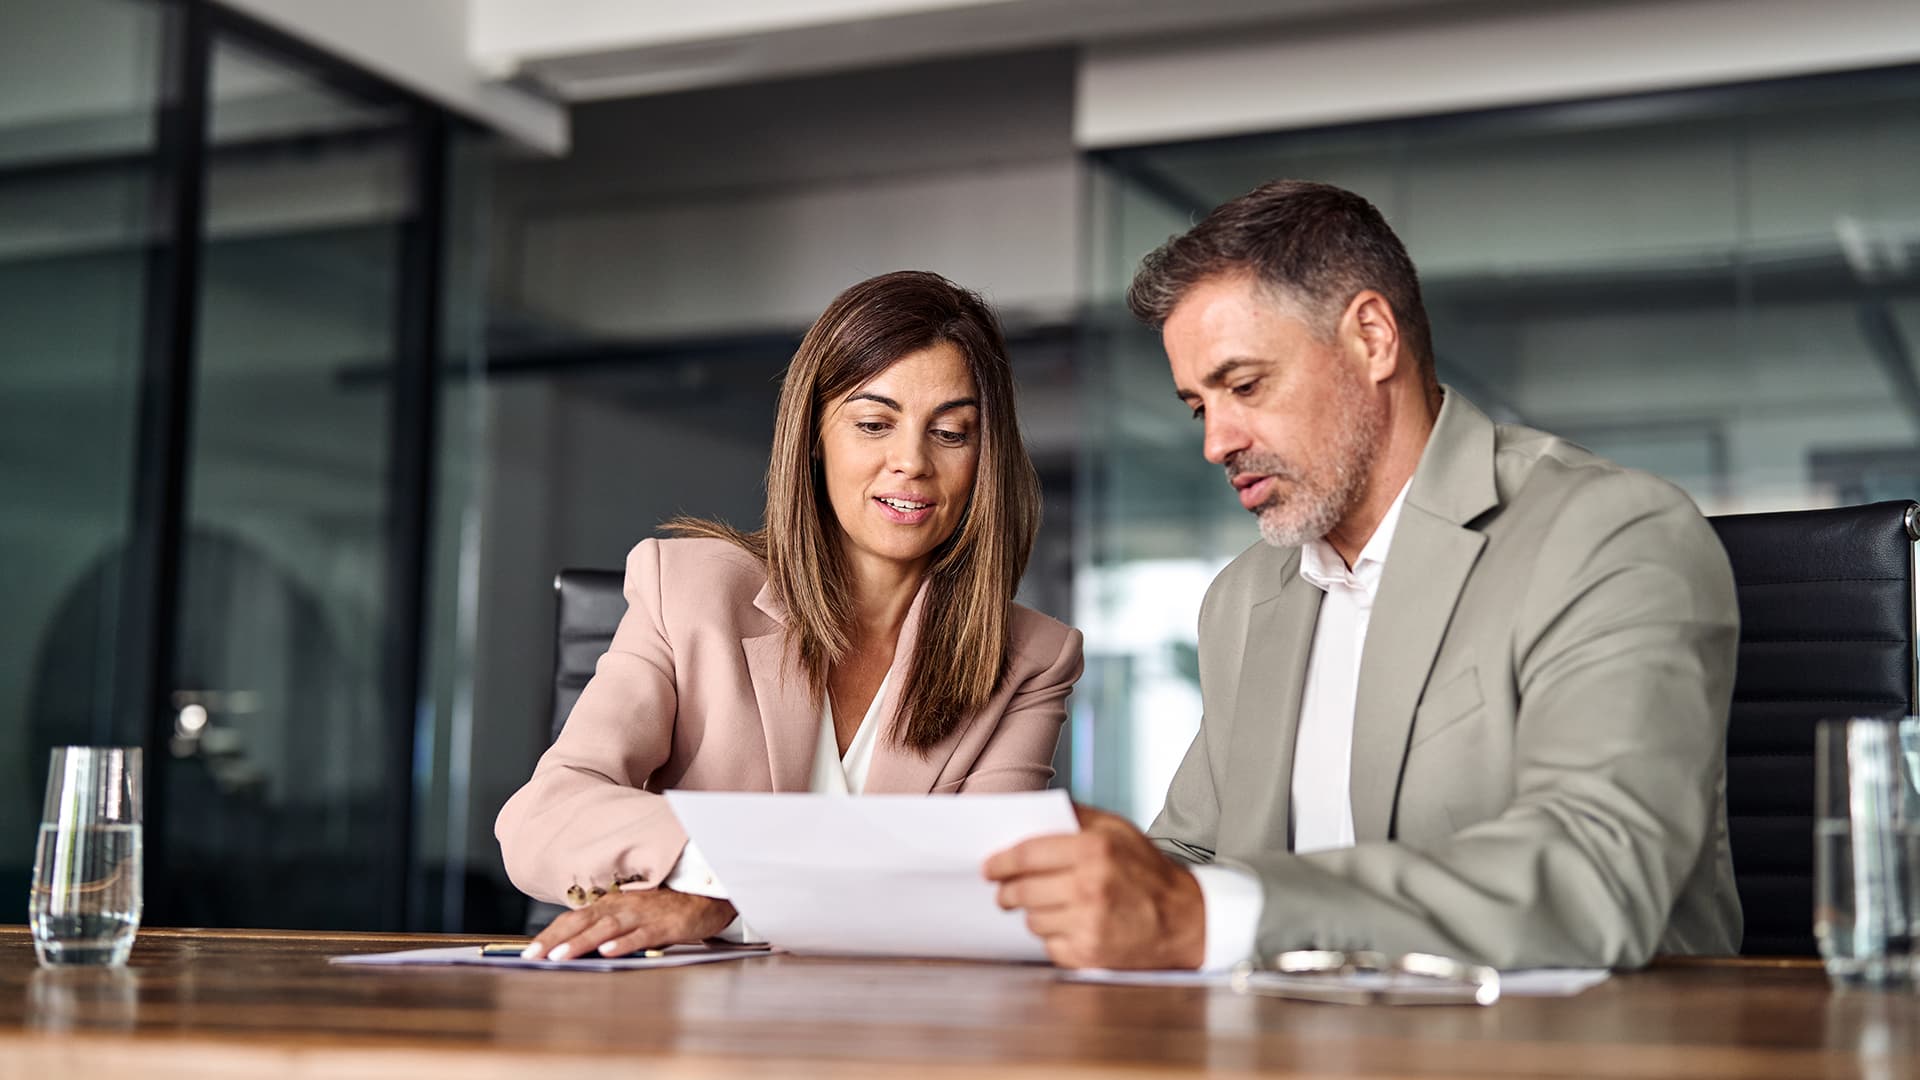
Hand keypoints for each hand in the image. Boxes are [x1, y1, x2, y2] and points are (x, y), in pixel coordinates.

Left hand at [524, 888, 736, 959]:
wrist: (709, 894)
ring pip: (606, 928)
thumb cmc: (668, 907)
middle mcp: (623, 906)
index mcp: (612, 904)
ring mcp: (643, 914)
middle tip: (533, 956)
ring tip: (561, 956)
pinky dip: (624, 943)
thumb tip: (577, 945)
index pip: (574, 918)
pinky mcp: (665, 925)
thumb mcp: (632, 913)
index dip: (551, 933)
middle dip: (555, 939)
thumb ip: (607, 926)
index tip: (530, 951)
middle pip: (583, 921)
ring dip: (582, 942)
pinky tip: (608, 952)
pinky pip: (641, 934)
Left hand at [983, 804, 1205, 969]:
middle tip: (1004, 890)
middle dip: (1007, 890)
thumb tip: (1032, 811)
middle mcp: (1089, 887)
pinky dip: (1053, 936)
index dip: (1001, 861)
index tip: (989, 866)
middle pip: (1022, 890)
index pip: (1027, 855)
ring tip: (1048, 905)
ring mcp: (1088, 923)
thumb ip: (1076, 817)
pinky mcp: (1089, 953)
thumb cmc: (1148, 871)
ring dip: (1033, 912)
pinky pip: (1048, 944)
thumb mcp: (1119, 829)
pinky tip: (1070, 925)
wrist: (1185, 920)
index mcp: (1094, 850)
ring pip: (1031, 919)